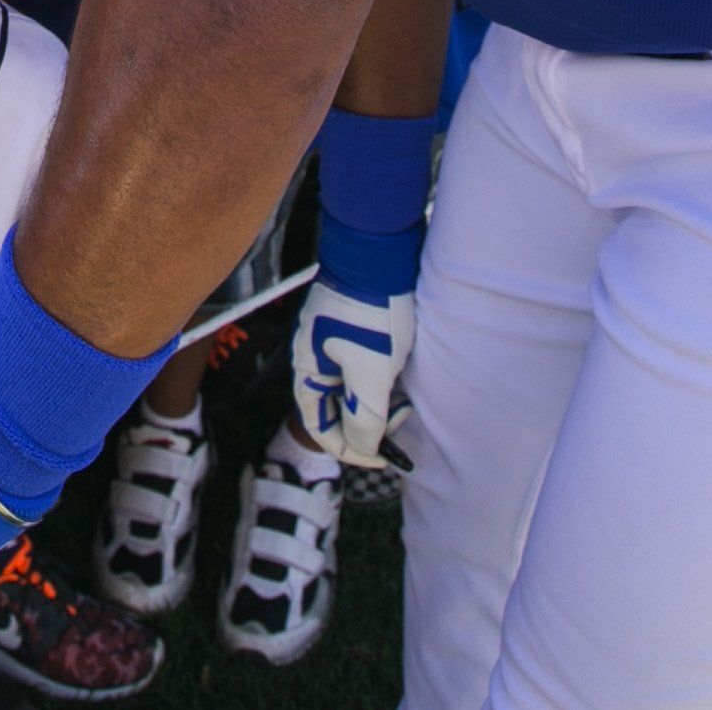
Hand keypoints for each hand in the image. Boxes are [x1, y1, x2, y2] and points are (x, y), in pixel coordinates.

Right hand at [291, 281, 414, 470]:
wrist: (379, 254)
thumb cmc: (372, 313)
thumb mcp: (371, 374)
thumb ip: (363, 418)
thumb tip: (362, 448)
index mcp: (308, 369)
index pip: (320, 425)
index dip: (350, 450)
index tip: (382, 457)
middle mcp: (314, 355)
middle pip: (335, 407)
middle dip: (367, 423)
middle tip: (399, 420)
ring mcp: (331, 338)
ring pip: (350, 387)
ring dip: (376, 401)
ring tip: (403, 397)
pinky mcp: (350, 325)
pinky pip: (360, 366)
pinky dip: (379, 380)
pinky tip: (399, 375)